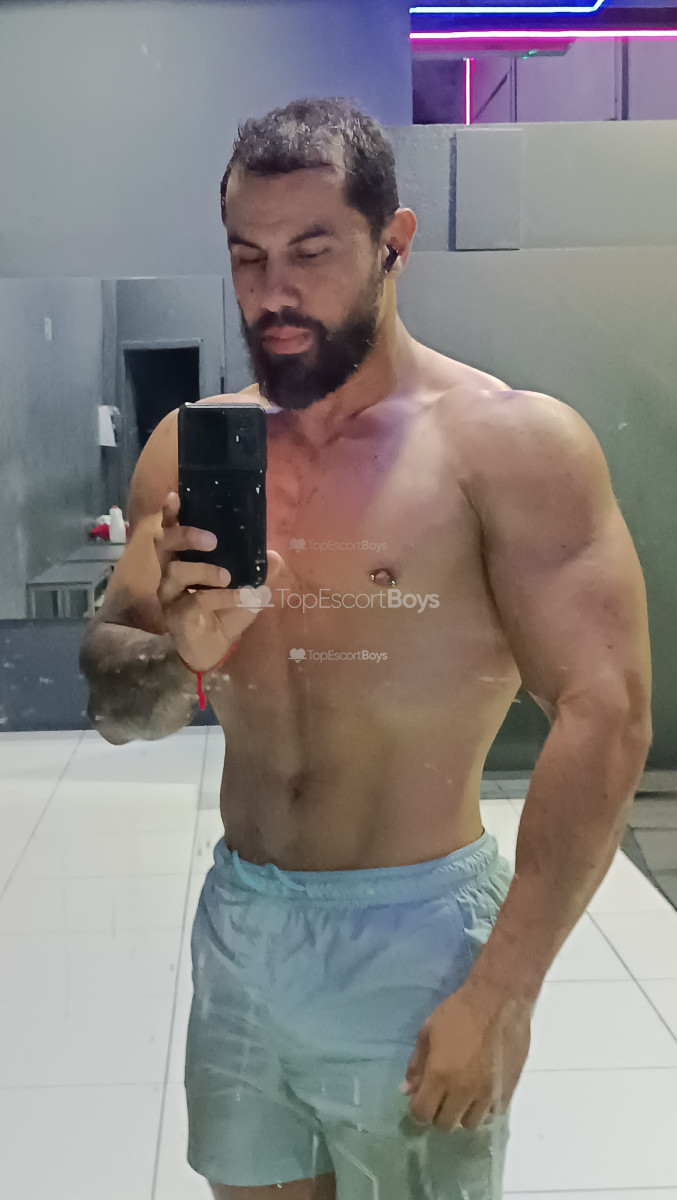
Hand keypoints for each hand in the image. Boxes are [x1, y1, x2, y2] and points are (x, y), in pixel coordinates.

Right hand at [154, 491, 284, 672]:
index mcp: (183, 558)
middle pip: (164, 543)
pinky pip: (195, 601)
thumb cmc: (226, 611)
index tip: (176, 496)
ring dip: (205, 570)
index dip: (170, 513)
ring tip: (227, 576)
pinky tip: (239, 597)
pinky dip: (221, 597)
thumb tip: (274, 555)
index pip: (170, 530)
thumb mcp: (247, 587)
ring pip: (176, 571)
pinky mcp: (176, 615)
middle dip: (185, 534)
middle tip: (212, 540)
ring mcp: (170, 594)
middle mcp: (170, 572)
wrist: (217, 647)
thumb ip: (259, 571)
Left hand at [400, 977, 531, 1131]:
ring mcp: (488, 1094)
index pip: (422, 1114)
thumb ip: (417, 1063)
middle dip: (438, 1113)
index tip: (420, 1098)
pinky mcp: (507, 1090)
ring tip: (462, 1094)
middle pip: (446, 1124)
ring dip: (462, 1113)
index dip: (417, 1109)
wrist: (498, 1000)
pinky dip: (484, 1108)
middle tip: (441, 1096)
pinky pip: (492, 1113)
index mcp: (440, 1075)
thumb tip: (407, 1089)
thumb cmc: (459, 1011)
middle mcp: (463, 1091)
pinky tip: (481, 1090)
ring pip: (470, 1124)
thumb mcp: (428, 1030)